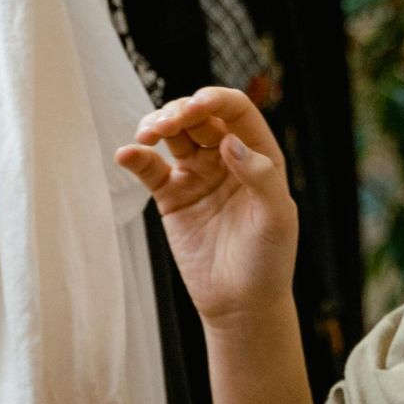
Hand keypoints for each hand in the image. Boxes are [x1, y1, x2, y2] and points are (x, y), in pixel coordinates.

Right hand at [115, 87, 297, 324]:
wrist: (240, 304)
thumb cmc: (268, 260)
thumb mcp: (276, 218)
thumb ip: (260, 177)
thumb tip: (231, 142)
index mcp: (259, 154)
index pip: (236, 111)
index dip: (216, 100)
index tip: (196, 105)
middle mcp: (228, 157)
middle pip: (199, 116)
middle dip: (180, 111)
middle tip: (166, 124)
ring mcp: (197, 174)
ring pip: (173, 134)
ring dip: (157, 123)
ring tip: (147, 134)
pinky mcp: (172, 195)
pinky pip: (150, 168)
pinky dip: (136, 157)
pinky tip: (127, 154)